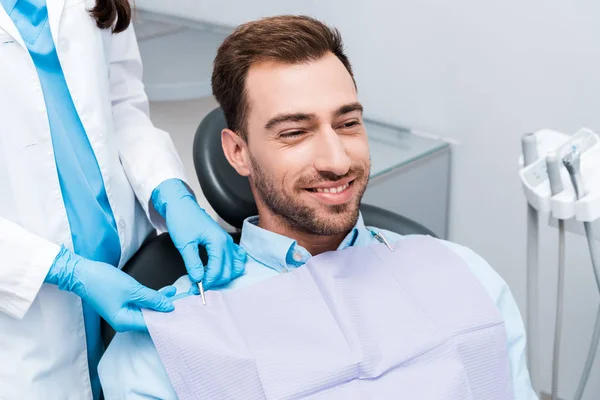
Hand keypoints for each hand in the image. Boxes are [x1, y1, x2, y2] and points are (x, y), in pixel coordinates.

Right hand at [46, 246, 175, 331]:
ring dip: (160, 301)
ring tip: (176, 293)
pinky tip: (165, 292)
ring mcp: (123, 313)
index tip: (183, 312)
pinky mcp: (122, 304)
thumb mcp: (132, 289)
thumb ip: (152, 299)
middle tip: (184, 302)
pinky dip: (152, 298)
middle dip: (166, 309)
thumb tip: (169, 307)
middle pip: (151, 318)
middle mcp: (124, 321)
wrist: (81, 272)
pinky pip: (141, 304)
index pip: (152, 324)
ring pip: (147, 310)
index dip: (168, 318)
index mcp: (125, 322)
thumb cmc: (103, 281)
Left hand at [151, 179, 245, 288]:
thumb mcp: (184, 243)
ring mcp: (227, 241)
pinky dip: (231, 265)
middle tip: (199, 285)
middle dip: (215, 281)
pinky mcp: (224, 241)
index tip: (196, 288)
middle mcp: (226, 242)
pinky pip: (236, 257)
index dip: (207, 281)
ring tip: (209, 278)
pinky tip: (219, 268)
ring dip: (224, 275)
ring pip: (235, 266)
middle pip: (228, 271)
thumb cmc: (182, 219)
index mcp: (218, 242)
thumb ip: (192, 263)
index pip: (218, 270)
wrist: (181, 205)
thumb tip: (198, 279)